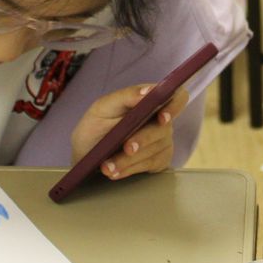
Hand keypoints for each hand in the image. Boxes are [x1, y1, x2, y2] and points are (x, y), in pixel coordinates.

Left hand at [70, 82, 188, 180]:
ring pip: (154, 150)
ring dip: (129, 159)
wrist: (84, 154)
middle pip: (164, 128)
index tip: (162, 117)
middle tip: (126, 148)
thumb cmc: (95, 127)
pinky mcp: (158, 161)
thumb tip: (149, 91)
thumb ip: (126, 96)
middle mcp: (160, 120)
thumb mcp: (102, 108)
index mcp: (150, 101)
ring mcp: (161, 142)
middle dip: (143, 139)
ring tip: (107, 166)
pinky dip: (130, 169)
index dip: (175, 106)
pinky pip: (150, 165)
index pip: (177, 97)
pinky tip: (115, 171)